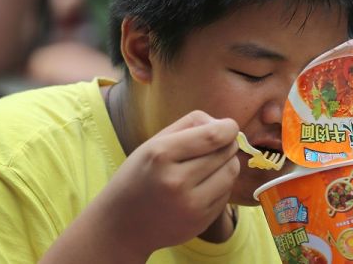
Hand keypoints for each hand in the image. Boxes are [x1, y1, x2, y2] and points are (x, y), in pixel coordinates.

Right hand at [41, 111, 239, 262]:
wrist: (121, 226)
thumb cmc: (140, 175)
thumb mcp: (154, 143)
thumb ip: (190, 125)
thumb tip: (226, 126)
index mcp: (161, 155)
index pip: (212, 136)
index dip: (228, 128)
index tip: (229, 126)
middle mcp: (176, 181)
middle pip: (225, 152)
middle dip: (226, 144)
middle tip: (216, 145)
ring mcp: (190, 205)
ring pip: (231, 172)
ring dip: (227, 163)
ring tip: (209, 164)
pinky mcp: (200, 222)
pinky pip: (226, 193)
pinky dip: (221, 185)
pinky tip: (202, 186)